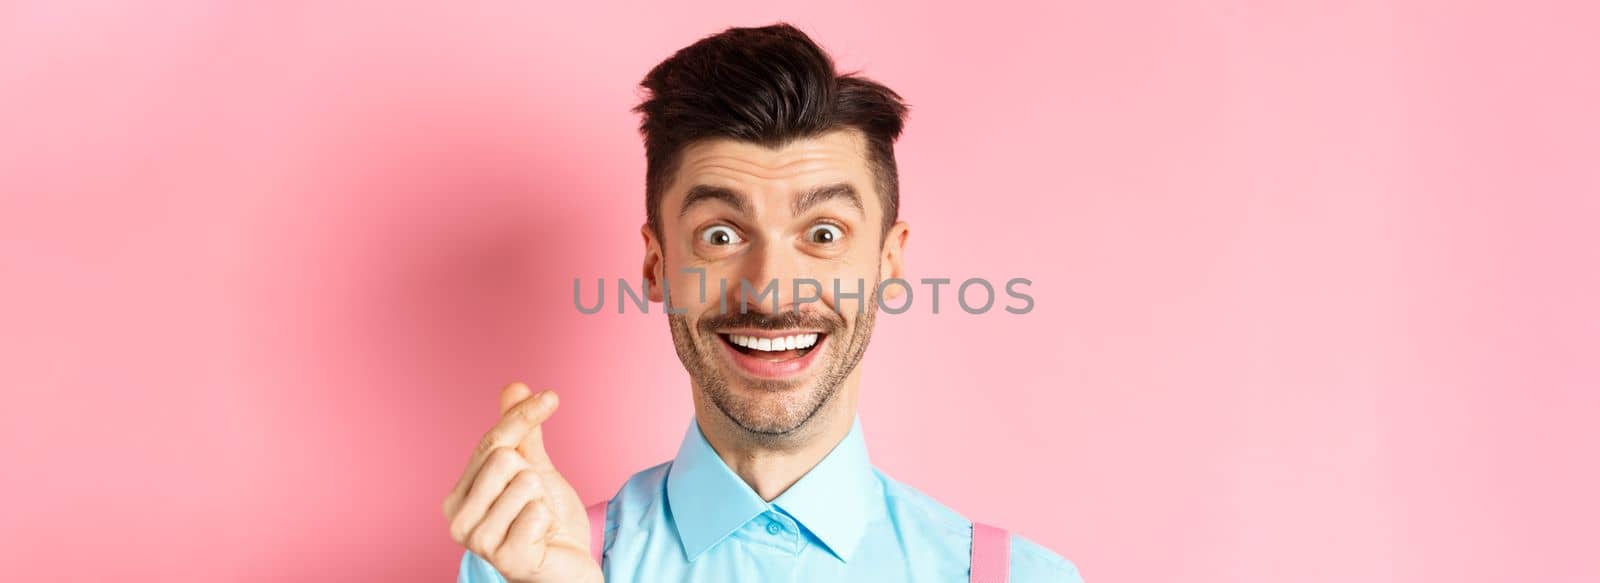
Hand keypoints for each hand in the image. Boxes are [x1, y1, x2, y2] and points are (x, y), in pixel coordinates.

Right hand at [443, 383, 600, 582]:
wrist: (568, 568)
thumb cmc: (546, 522)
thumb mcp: (535, 469)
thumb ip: (521, 433)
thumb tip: (514, 385)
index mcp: (458, 495)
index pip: (491, 440)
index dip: (524, 415)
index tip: (552, 396)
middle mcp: (458, 519)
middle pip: (504, 458)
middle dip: (533, 475)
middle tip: (535, 503)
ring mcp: (479, 542)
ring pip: (524, 482)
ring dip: (542, 499)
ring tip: (537, 521)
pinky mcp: (506, 559)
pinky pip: (537, 511)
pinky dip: (548, 520)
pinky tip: (541, 538)